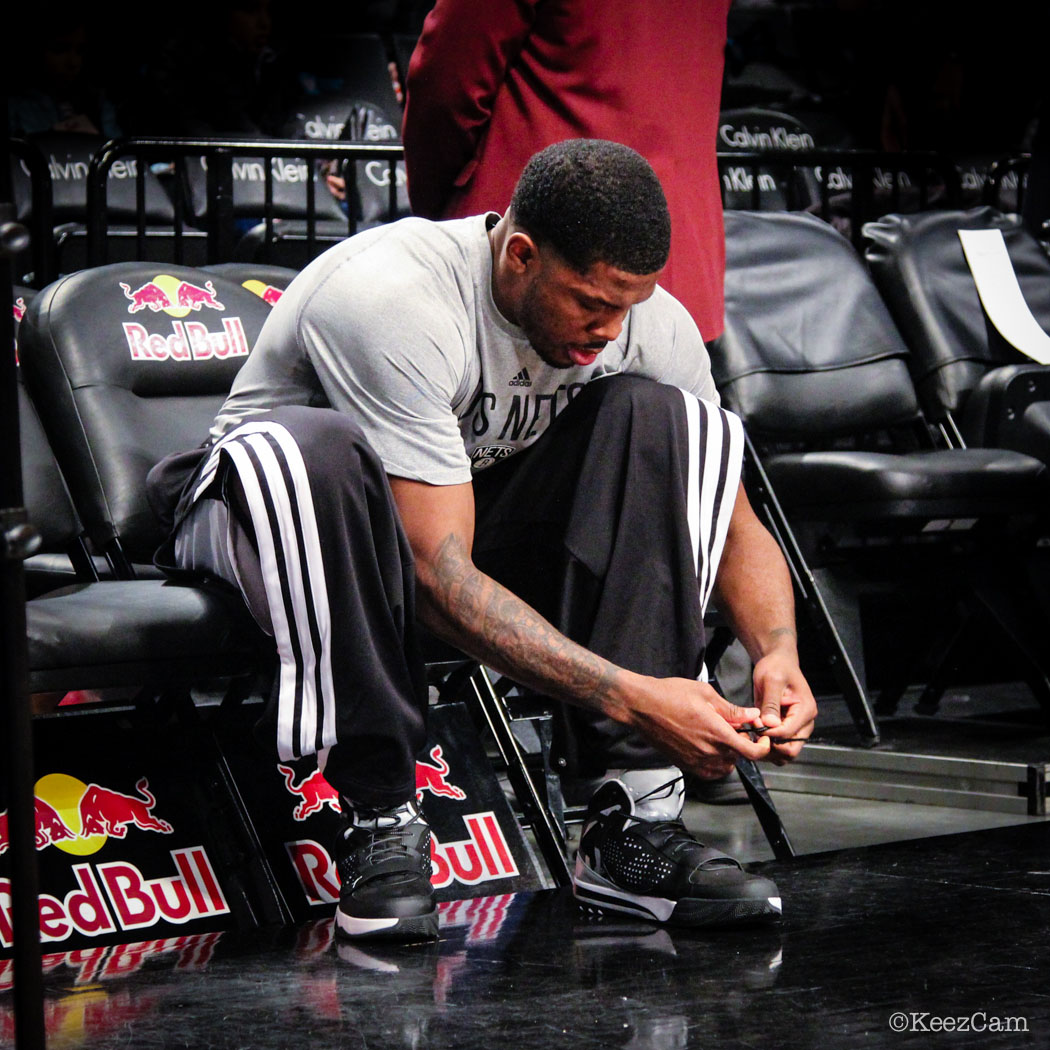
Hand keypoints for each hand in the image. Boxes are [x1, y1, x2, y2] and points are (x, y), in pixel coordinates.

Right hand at [625, 675, 773, 779]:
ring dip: (730, 755)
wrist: (642, 705)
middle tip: (736, 728)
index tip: (763, 739)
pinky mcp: (685, 764)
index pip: (752, 752)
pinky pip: (709, 772)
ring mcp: (695, 760)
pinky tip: (710, 748)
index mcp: (717, 732)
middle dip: (743, 744)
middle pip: (739, 758)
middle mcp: (708, 751)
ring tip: (720, 737)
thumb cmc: (670, 695)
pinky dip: (715, 764)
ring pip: (725, 767)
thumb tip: (752, 716)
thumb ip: (731, 710)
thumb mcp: (705, 694)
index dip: (763, 747)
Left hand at [750, 650, 817, 765]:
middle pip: (790, 750)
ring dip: (767, 749)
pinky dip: (767, 746)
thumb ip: (771, 703)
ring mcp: (796, 728)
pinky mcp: (787, 730)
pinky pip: (779, 747)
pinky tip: (755, 734)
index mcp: (805, 711)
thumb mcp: (771, 680)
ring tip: (754, 733)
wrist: (778, 663)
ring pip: (785, 753)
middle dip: (770, 746)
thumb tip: (769, 724)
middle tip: (754, 733)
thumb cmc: (776, 667)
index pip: (788, 734)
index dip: (769, 733)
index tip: (756, 722)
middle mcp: (804, 723)